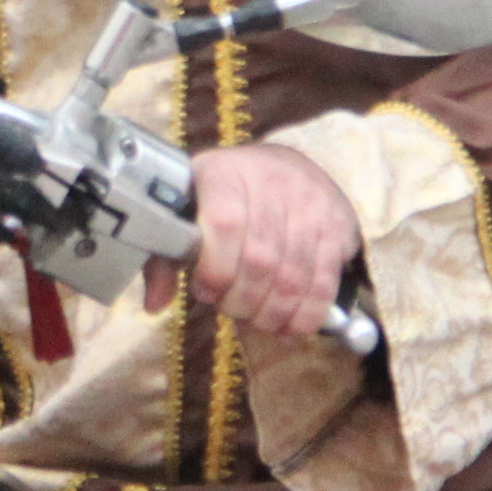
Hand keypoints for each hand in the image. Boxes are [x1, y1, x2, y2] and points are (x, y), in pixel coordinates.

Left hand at [142, 142, 362, 342]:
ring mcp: (311, 203)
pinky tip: (287, 324)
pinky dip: (305, 315)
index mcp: (224, 172)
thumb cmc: (225, 196)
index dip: (215, 268)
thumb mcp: (188, 211)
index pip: (226, 223)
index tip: (205, 292)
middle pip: (261, 259)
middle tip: (231, 309)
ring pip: (293, 277)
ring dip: (271, 313)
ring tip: (256, 319)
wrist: (284, 166)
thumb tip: (153, 304)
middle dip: (242, 301)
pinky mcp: (338, 226)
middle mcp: (272, 181)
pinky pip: (324, 283)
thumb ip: (165, 256)